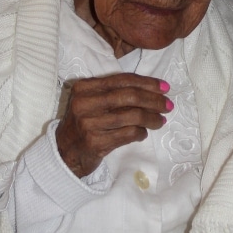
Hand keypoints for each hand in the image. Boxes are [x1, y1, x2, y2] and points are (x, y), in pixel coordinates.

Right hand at [56, 73, 171, 177]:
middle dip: (153, 100)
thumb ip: (114, 93)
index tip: (165, 87)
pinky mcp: (95, 142)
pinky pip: (128, 134)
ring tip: (160, 121)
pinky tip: (144, 133)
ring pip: (131, 116)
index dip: (147, 82)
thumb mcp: (91, 103)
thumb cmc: (84, 124)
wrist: (64, 153)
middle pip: (129, 96)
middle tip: (168, 105)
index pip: (122, 80)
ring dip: (151, 119)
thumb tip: (153, 90)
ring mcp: (89, 123)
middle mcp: (84, 103)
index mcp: (84, 88)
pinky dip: (140, 133)